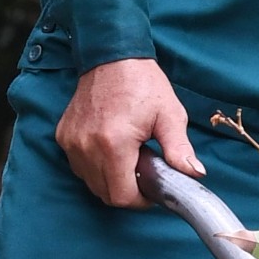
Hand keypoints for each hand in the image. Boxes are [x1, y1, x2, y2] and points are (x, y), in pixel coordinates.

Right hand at [55, 56, 204, 206]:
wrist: (112, 58)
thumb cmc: (143, 84)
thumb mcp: (169, 115)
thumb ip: (179, 149)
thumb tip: (195, 174)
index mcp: (114, 144)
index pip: (121, 196)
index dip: (140, 200)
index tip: (152, 189)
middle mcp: (87, 147)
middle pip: (105, 193)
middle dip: (127, 190)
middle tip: (144, 169)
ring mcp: (72, 142)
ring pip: (90, 182)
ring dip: (110, 179)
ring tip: (129, 156)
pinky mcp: (63, 136)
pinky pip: (79, 166)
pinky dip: (95, 166)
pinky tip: (112, 148)